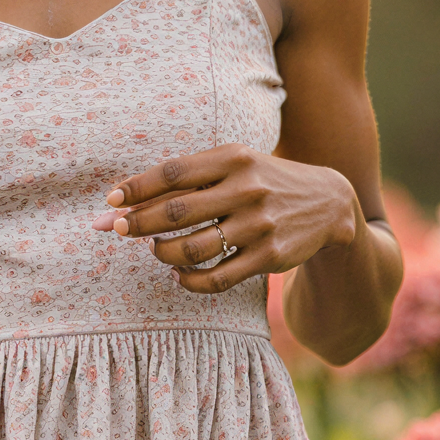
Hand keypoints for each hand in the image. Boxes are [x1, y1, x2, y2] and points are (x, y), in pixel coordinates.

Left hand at [88, 143, 362, 292]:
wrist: (328, 202)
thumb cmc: (261, 181)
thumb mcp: (235, 165)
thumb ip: (189, 178)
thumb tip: (124, 199)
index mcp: (234, 158)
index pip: (173, 172)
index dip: (137, 187)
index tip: (111, 200)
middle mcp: (247, 188)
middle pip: (176, 211)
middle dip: (139, 222)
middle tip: (119, 229)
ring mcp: (259, 225)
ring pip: (191, 248)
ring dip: (161, 252)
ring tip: (154, 249)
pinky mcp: (270, 257)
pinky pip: (217, 277)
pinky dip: (189, 280)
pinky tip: (179, 275)